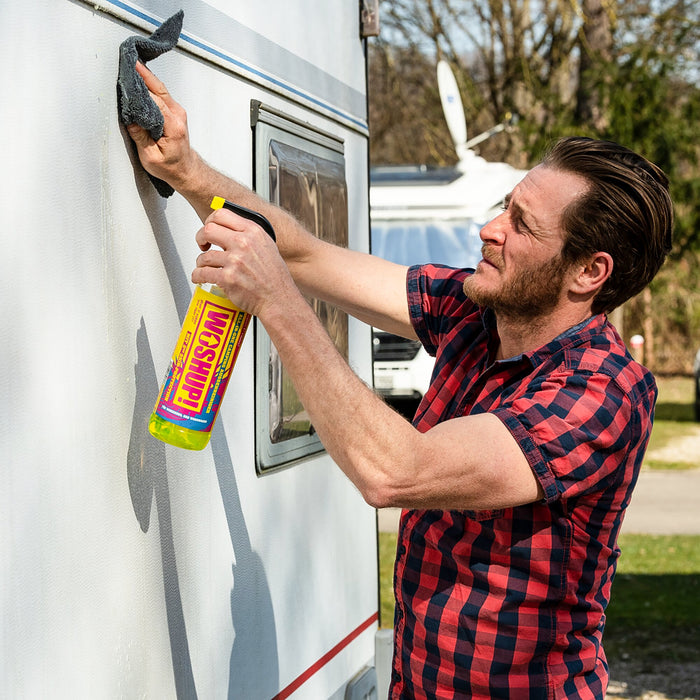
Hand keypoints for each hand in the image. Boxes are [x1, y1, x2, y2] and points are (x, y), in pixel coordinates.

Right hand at [126, 62, 197, 188]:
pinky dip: (150, 84)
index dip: (140, 87)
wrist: (186, 170)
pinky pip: (161, 93)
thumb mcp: (150, 156)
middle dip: (143, 73)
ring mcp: (178, 112)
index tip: (127, 75)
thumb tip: (129, 117)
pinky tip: (140, 78)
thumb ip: (140, 136)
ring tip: (131, 64)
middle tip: (128, 59)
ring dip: (146, 76)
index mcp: (173, 126)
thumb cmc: (170, 166)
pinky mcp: (175, 111)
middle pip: (158, 88)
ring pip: (160, 88)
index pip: (154, 100)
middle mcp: (178, 115)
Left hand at [192, 208, 298, 317]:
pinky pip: (202, 273)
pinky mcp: (227, 278)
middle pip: (208, 230)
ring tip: (206, 267)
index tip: (209, 228)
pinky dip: (197, 276)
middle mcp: (244, 243)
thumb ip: (249, 235)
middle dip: (201, 238)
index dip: (210, 220)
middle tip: (203, 245)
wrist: (278, 299)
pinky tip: (200, 277)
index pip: (222, 214)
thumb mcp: (267, 246)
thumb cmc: (274, 277)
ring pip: (204, 256)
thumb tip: (229, 230)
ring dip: (201, 262)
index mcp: (253, 232)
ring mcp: (235, 261)